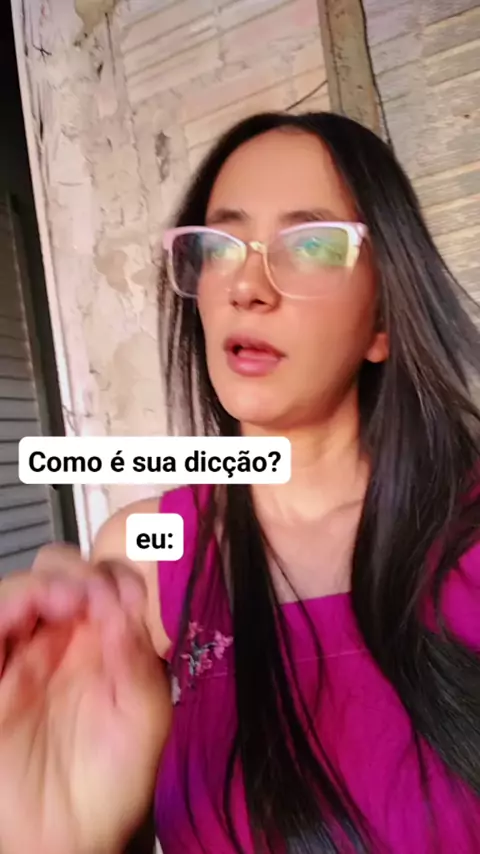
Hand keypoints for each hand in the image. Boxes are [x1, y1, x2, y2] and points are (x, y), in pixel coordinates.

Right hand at [0, 548, 171, 853]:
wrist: (66, 840)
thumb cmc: (112, 782)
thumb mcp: (145, 717)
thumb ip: (136, 657)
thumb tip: (124, 602)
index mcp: (104, 643)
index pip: (106, 583)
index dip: (118, 576)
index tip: (130, 590)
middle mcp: (61, 640)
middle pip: (60, 575)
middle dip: (78, 570)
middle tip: (94, 591)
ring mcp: (22, 655)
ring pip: (22, 590)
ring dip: (44, 582)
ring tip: (67, 598)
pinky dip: (7, 605)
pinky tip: (28, 608)